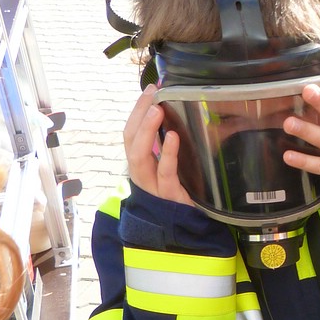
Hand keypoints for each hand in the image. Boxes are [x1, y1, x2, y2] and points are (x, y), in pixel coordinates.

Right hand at [123, 86, 192, 205]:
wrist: (188, 229)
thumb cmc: (179, 195)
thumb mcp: (170, 168)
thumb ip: (166, 148)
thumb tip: (171, 117)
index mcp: (141, 165)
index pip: (131, 133)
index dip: (138, 111)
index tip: (150, 90)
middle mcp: (141, 175)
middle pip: (131, 141)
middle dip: (139, 115)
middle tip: (151, 94)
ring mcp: (152, 186)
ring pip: (140, 157)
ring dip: (147, 130)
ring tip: (157, 110)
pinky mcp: (169, 196)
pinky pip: (166, 173)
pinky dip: (168, 154)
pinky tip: (174, 137)